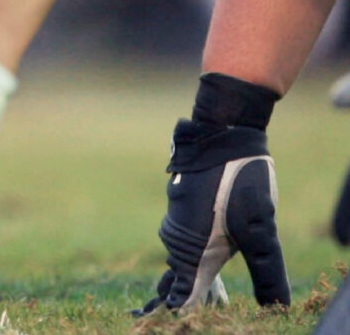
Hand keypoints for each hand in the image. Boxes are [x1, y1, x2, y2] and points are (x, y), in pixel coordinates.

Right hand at [134, 120, 289, 314]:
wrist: (217, 136)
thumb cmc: (239, 182)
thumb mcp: (261, 230)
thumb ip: (267, 272)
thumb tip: (276, 306)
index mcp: (195, 254)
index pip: (183, 298)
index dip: (183, 312)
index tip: (179, 323)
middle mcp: (178, 243)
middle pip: (178, 282)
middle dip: (184, 298)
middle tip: (181, 309)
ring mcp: (176, 225)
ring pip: (179, 260)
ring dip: (188, 275)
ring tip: (199, 291)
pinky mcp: (179, 211)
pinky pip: (181, 242)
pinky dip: (189, 253)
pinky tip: (205, 250)